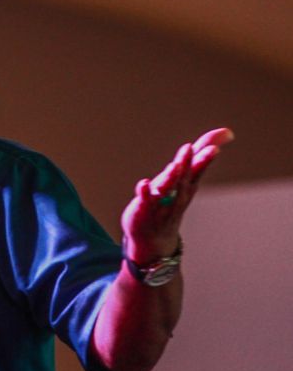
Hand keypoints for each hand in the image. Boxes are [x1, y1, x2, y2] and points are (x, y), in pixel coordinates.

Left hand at [121, 128, 233, 262]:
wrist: (154, 238)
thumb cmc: (172, 202)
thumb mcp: (188, 179)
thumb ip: (201, 156)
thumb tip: (227, 132)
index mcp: (188, 185)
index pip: (198, 170)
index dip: (205, 159)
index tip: (215, 148)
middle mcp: (177, 194)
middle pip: (185, 178)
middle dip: (189, 163)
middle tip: (193, 148)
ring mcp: (161, 204)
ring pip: (168, 189)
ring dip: (171, 177)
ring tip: (175, 164)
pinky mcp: (143, 210)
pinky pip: (145, 201)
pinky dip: (145, 193)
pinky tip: (144, 183)